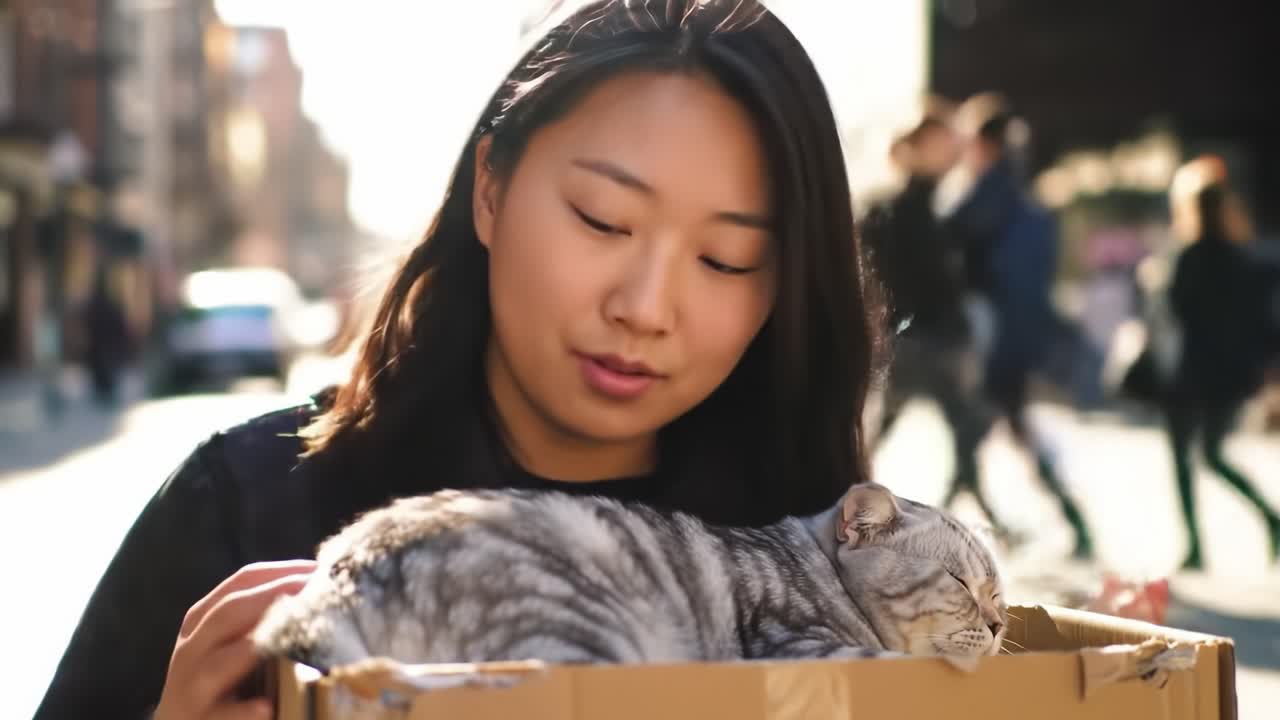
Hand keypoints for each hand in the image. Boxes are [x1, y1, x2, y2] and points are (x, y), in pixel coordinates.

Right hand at [153, 560, 316, 719]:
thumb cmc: (222, 681)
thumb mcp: (233, 641)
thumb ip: (263, 617)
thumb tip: (319, 592)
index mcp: (203, 621)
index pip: (241, 583)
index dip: (281, 571)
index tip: (320, 568)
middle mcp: (192, 650)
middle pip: (229, 613)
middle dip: (275, 596)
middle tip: (317, 590)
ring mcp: (190, 689)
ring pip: (220, 663)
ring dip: (257, 647)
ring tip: (294, 633)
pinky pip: (222, 715)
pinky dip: (242, 712)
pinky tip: (266, 707)